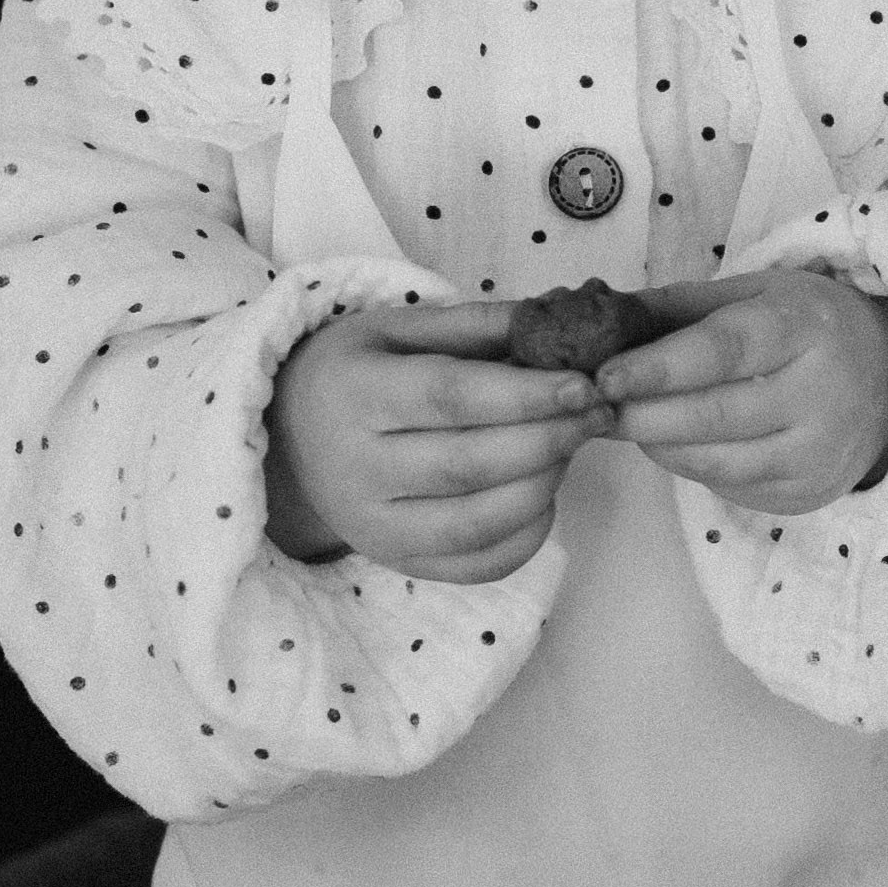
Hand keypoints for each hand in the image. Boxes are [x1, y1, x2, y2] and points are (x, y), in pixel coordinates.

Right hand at [264, 301, 611, 580]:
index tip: (585, 384)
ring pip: (477, 523)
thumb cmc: (359, 372)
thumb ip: (476, 324)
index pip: (450, 398)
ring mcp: (373, 527)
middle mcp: (355, 469)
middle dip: (549, 438)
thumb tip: (560, 321)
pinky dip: (528, 533)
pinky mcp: (398, 562)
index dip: (525, 394)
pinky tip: (543, 493)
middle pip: (468, 465)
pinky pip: (478, 565)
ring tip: (571, 446)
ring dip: (544, 485)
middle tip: (597, 412)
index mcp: (353, 394)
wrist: (290, 439)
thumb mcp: (398, 328)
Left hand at [596, 264, 887, 515]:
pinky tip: (676, 441)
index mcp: (805, 328)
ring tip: (627, 422)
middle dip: (642, 415)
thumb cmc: (806, 328)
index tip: (605, 376)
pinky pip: (728, 486)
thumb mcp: (755, 293)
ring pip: (715, 461)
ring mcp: (819, 452)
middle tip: (595, 406)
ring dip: (656, 444)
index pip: (724, 351)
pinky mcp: (808, 493)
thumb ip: (677, 305)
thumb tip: (599, 318)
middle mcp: (822, 395)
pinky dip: (689, 465)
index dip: (659, 368)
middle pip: (714, 415)